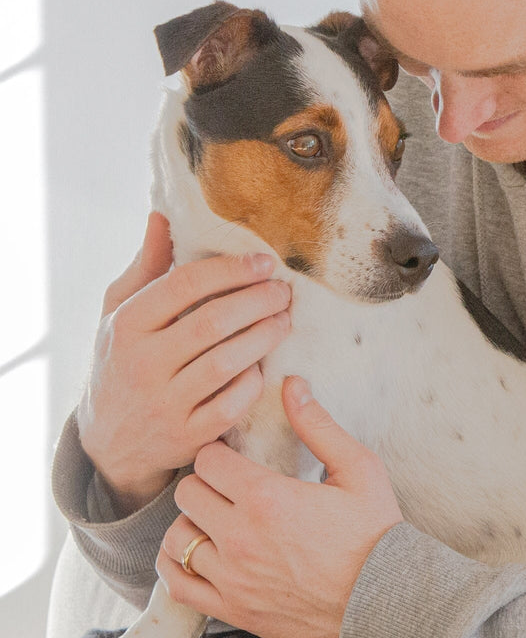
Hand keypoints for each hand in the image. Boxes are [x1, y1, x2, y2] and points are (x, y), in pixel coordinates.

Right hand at [78, 212, 292, 514]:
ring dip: (264, 337)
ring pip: (225, 364)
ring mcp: (162, 404)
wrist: (109, 443)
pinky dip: (252, 383)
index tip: (265, 262)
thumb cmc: (124, 361)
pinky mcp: (184, 437)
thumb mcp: (120, 312)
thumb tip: (162, 215)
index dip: (231, 270)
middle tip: (283, 291)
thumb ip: (147, 265)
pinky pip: (230, 406)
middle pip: (212, 322)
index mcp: (126, 325)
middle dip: (257, 301)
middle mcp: (140, 364)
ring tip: (284, 320)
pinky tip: (264, 365)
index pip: (184, 285)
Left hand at [157, 376, 403, 637]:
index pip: (207, 461)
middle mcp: (241, 538)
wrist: (383, 597)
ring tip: (215, 517)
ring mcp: (232, 578)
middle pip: (187, 494)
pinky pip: (177, 585)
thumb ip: (318, 425)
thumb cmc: (373, 532)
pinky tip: (199, 552)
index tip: (231, 455)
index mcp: (267, 497)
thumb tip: (293, 386)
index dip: (218, 452)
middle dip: (205, 482)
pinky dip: (178, 565)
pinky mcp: (232, 609)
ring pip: (176, 539)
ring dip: (192, 522)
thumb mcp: (357, 468)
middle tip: (225, 483)